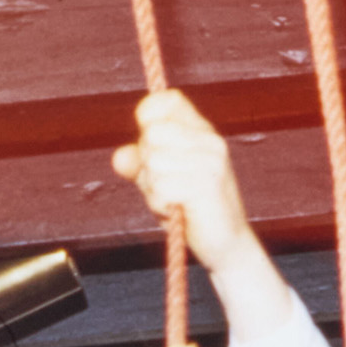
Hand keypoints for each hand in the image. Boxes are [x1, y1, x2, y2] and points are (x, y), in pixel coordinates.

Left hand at [112, 90, 290, 343]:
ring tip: (174, 202)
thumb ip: (139, 166)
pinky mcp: (206, 185)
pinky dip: (160, 203)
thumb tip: (119, 157)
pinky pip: (160, 186)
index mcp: (202, 132)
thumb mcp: (160, 182)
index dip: (147, 115)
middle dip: (147, 164)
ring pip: (153, 161)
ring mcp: (210, 161)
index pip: (168, 99)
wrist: (226, 247)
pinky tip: (178, 211)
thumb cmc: (191, 212)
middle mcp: (210, 141)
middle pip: (152, 133)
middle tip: (165, 187)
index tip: (147, 142)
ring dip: (153, 188)